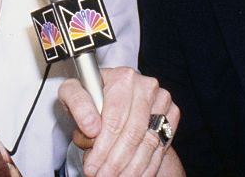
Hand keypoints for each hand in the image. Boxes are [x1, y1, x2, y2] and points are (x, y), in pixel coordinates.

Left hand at [59, 67, 182, 176]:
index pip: (114, 119)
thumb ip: (77, 104)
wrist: (115, 93)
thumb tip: (91, 127)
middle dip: (115, 162)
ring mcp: (161, 100)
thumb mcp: (73, 92)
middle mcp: (146, 87)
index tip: (92, 166)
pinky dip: (146, 167)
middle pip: (132, 134)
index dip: (103, 147)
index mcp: (122, 78)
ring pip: (148, 144)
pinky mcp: (171, 114)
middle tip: (102, 176)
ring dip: (131, 168)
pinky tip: (132, 175)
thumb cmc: (92, 93)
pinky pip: (160, 147)